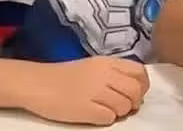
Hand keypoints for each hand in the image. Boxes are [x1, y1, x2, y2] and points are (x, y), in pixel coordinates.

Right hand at [22, 56, 149, 125]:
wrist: (39, 84)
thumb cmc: (67, 75)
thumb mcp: (95, 65)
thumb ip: (115, 72)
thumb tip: (136, 88)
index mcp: (108, 62)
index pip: (139, 72)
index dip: (143, 85)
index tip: (139, 92)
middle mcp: (104, 75)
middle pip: (135, 90)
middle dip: (136, 101)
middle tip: (129, 107)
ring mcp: (95, 92)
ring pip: (124, 106)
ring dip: (121, 112)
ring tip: (111, 111)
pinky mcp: (84, 110)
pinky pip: (108, 118)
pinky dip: (107, 119)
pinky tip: (99, 115)